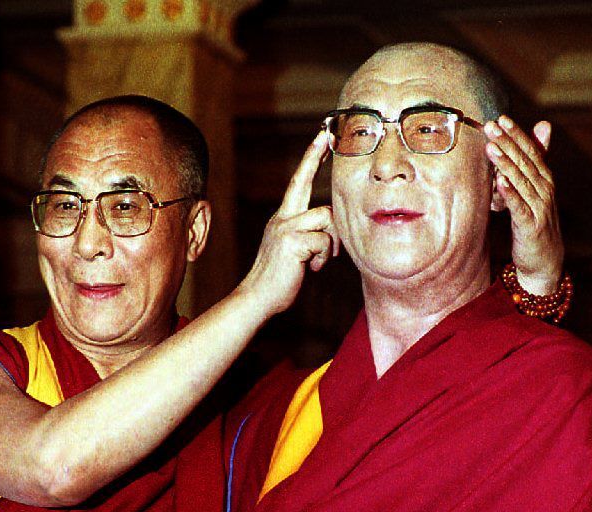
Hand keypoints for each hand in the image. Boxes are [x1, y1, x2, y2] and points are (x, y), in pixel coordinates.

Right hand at [239, 130, 338, 316]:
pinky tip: (311, 269)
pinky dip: (324, 258)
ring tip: (316, 261)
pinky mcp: (291, 241)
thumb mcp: (296, 252)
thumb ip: (310, 235)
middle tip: (326, 133)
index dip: (309, 159)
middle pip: (302, 182)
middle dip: (313, 156)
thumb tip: (333, 232)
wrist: (258, 299)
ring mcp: (284, 228)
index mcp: (283, 219)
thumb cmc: (281, 280)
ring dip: (330, 243)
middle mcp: (281, 218)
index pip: (297, 183)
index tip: (321, 136)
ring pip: (325, 218)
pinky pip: (324, 241)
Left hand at [485, 116, 563, 295]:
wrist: (544, 260)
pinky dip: (510, 193)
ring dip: (505, 163)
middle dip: (508, 142)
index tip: (500, 118)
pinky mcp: (531, 225)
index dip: (516, 134)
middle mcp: (544, 190)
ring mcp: (539, 207)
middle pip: (525, 161)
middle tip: (490, 126)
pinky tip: (499, 181)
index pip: (531, 151)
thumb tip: (540, 129)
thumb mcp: (532, 193)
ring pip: (521, 180)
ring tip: (490, 147)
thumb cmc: (534, 223)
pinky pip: (519, 206)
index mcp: (544, 180)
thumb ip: (531, 165)